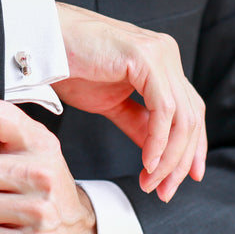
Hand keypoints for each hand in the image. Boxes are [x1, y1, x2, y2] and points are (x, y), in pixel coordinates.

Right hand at [53, 2, 206, 201]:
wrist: (41, 42)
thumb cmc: (68, 66)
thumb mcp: (110, 103)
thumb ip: (138, 123)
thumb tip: (157, 153)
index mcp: (160, 63)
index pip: (190, 109)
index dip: (193, 147)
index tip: (186, 178)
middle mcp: (166, 55)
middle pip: (192, 116)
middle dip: (181, 160)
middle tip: (165, 191)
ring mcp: (160, 54)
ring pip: (183, 117)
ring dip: (170, 158)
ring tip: (151, 182)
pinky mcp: (147, 59)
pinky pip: (164, 110)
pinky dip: (159, 141)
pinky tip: (148, 162)